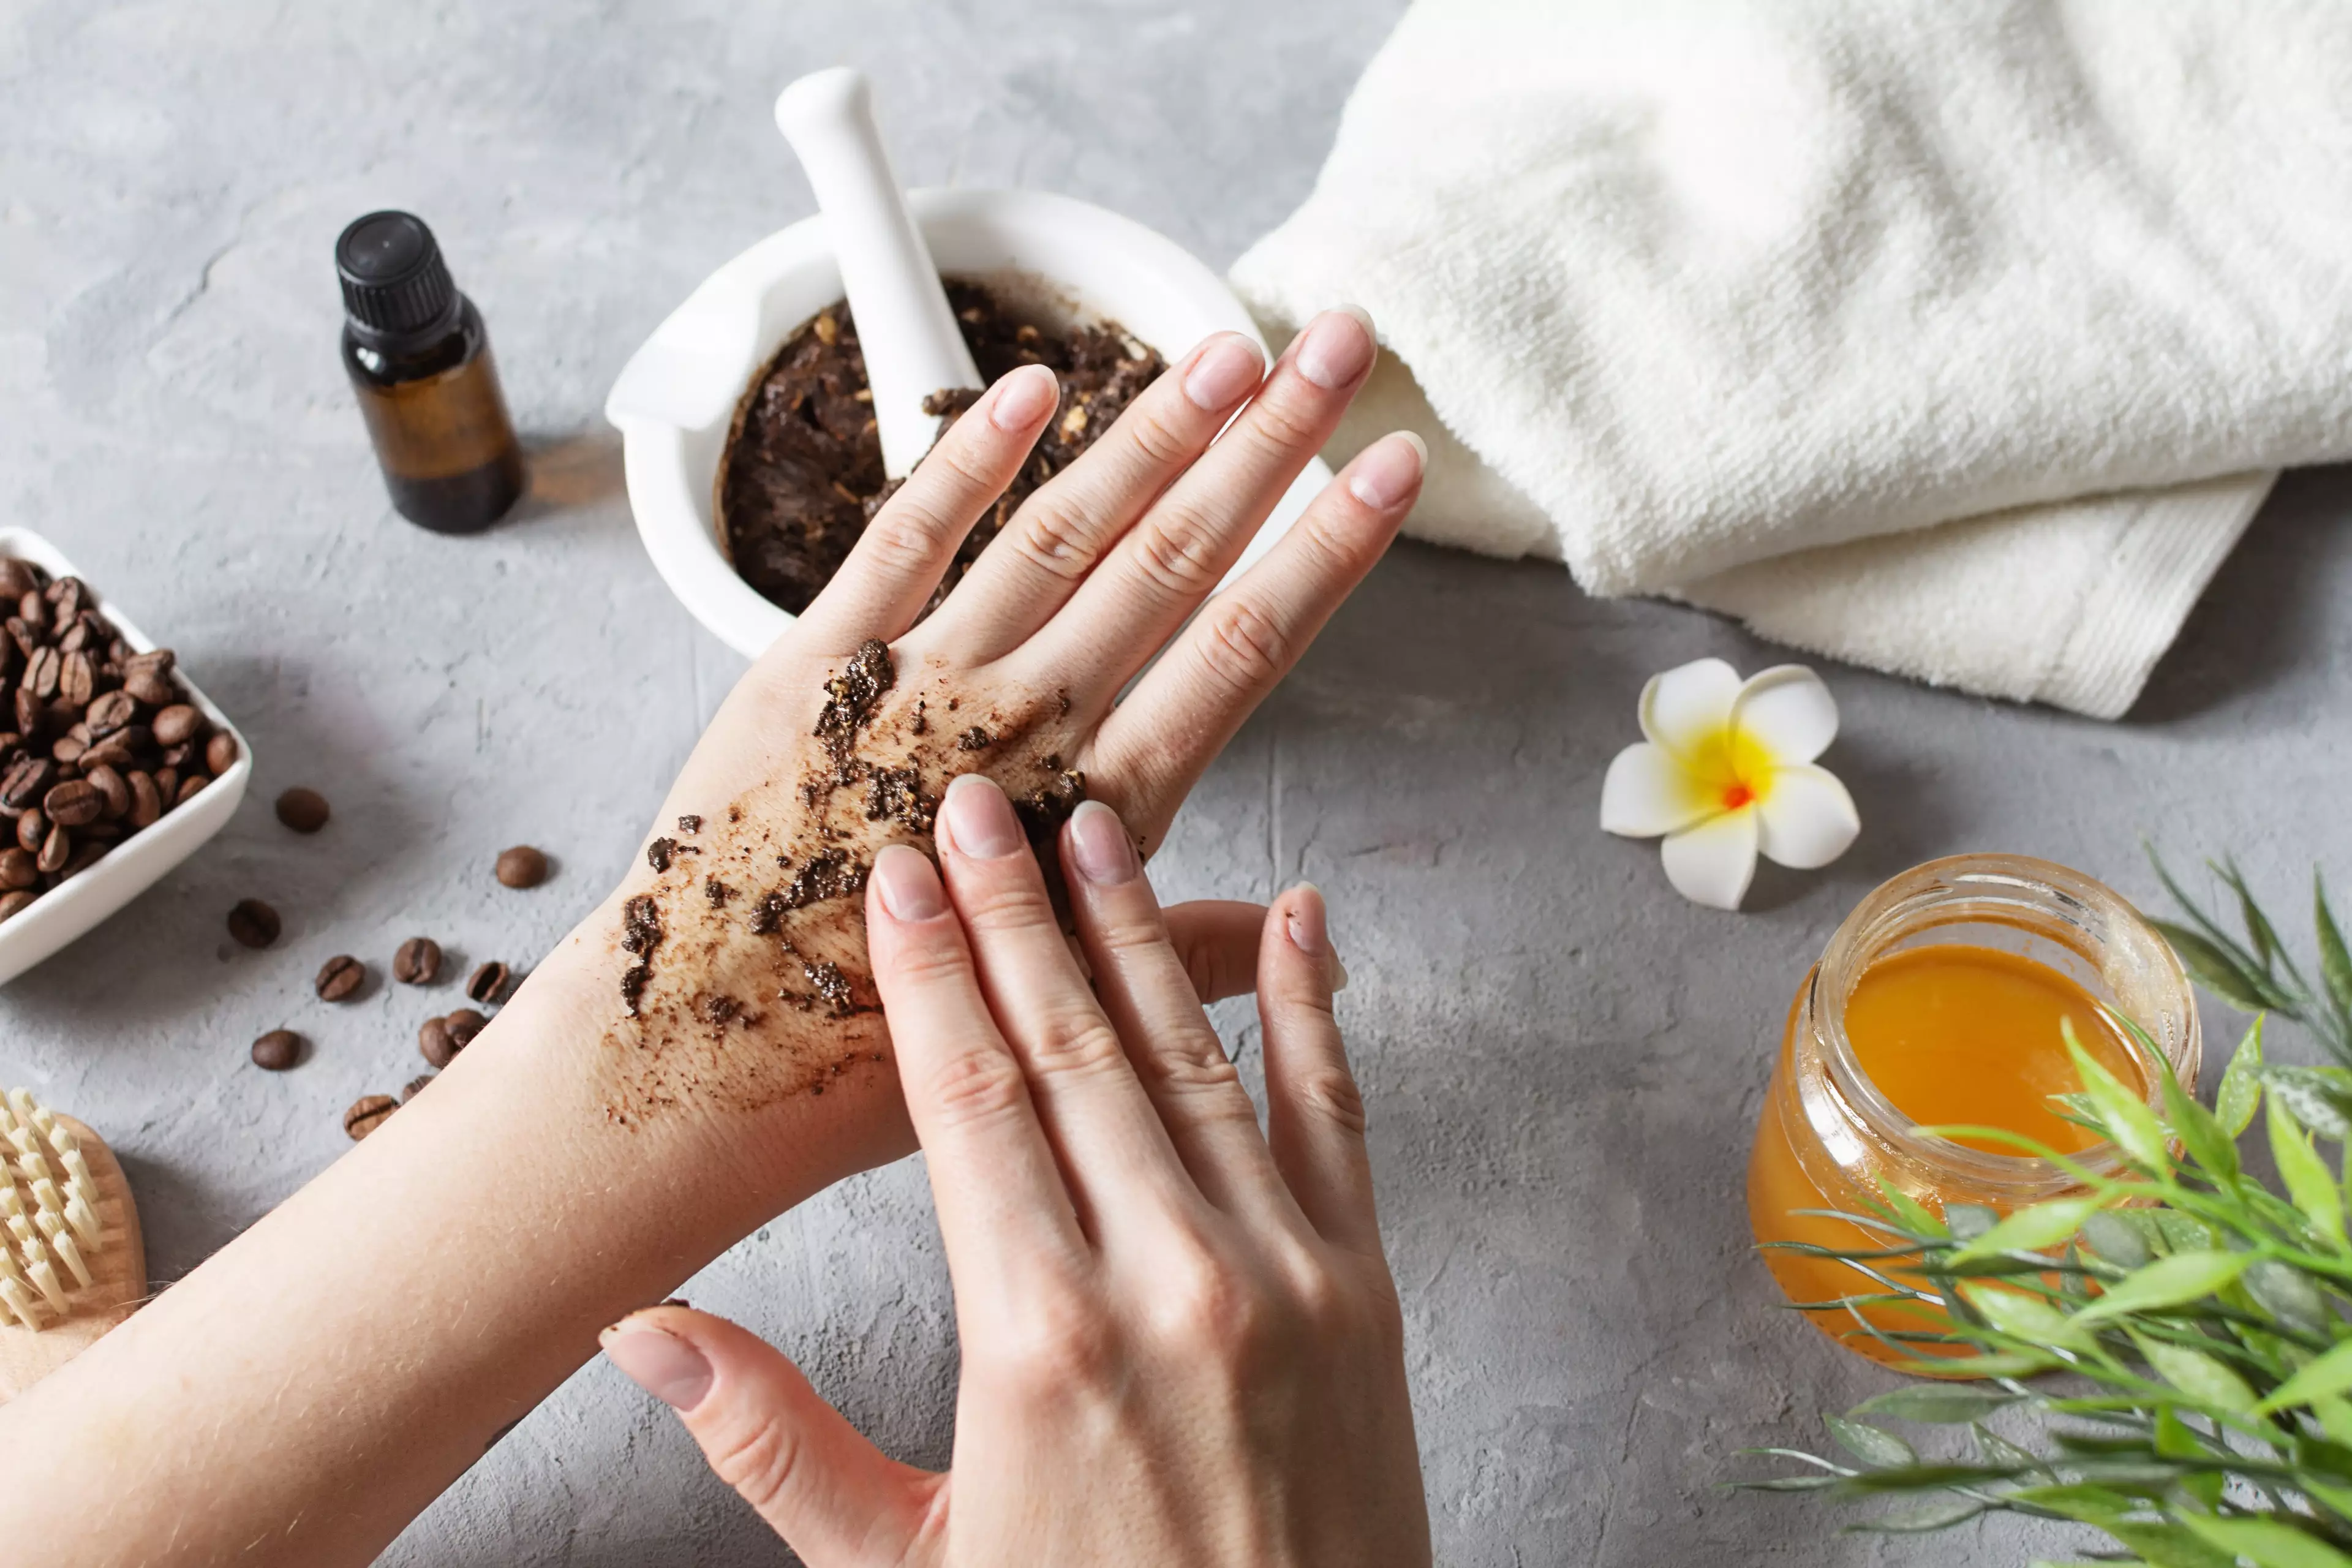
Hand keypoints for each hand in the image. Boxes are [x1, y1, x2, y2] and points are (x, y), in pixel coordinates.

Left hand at [564, 307, 1421, 1183]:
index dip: (1326, 548)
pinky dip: (967, 458)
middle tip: (1337, 345)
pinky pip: (903, 538)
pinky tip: (1033, 385)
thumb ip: (1182, 955)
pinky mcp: (811, 666)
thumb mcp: (1062, 1014)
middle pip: (1173, 558)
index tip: (1391, 463)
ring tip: (1228, 346)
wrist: (701, 1067)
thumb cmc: (876, 1059)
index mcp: (1097, 814)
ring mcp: (918, 685)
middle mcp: (1021, 730)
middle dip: (1269, 442)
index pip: (1242, 648)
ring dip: (1152, 429)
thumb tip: (1297, 943)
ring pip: (1063, 531)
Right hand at [601, 778, 1429, 1566]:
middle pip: (1072, 1049)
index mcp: (1037, 1341)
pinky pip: (1337, 1118)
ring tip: (1094, 829)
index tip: (898, 874)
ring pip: (1194, 1058)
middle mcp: (1169, 1283)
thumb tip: (642, 1333)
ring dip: (1137, 934)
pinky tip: (1294, 920)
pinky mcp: (1365, 1293)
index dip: (928, 974)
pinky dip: (1315, 1010)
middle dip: (1018, 911)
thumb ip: (775, 1445)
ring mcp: (1284, 1277)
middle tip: (982, 798)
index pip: (966, 1102)